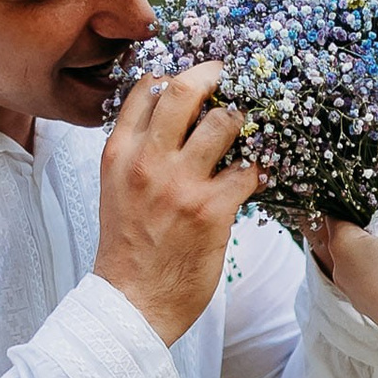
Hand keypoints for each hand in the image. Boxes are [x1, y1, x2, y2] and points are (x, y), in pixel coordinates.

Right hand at [94, 61, 264, 343]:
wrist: (130, 302)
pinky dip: (260, 170)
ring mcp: (180, 183)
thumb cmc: (127, 250)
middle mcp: (147, 160)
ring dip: (242, 124)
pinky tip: (261, 176)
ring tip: (248, 135)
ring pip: (224, 122)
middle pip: (185, 89)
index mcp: (120, 152)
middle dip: (216, 76)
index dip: (177, 74)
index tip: (196, 80)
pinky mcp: (211, 210)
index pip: (147, 88)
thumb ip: (137, 155)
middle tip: (232, 79)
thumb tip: (172, 126)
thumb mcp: (116, 190)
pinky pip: (249, 171)